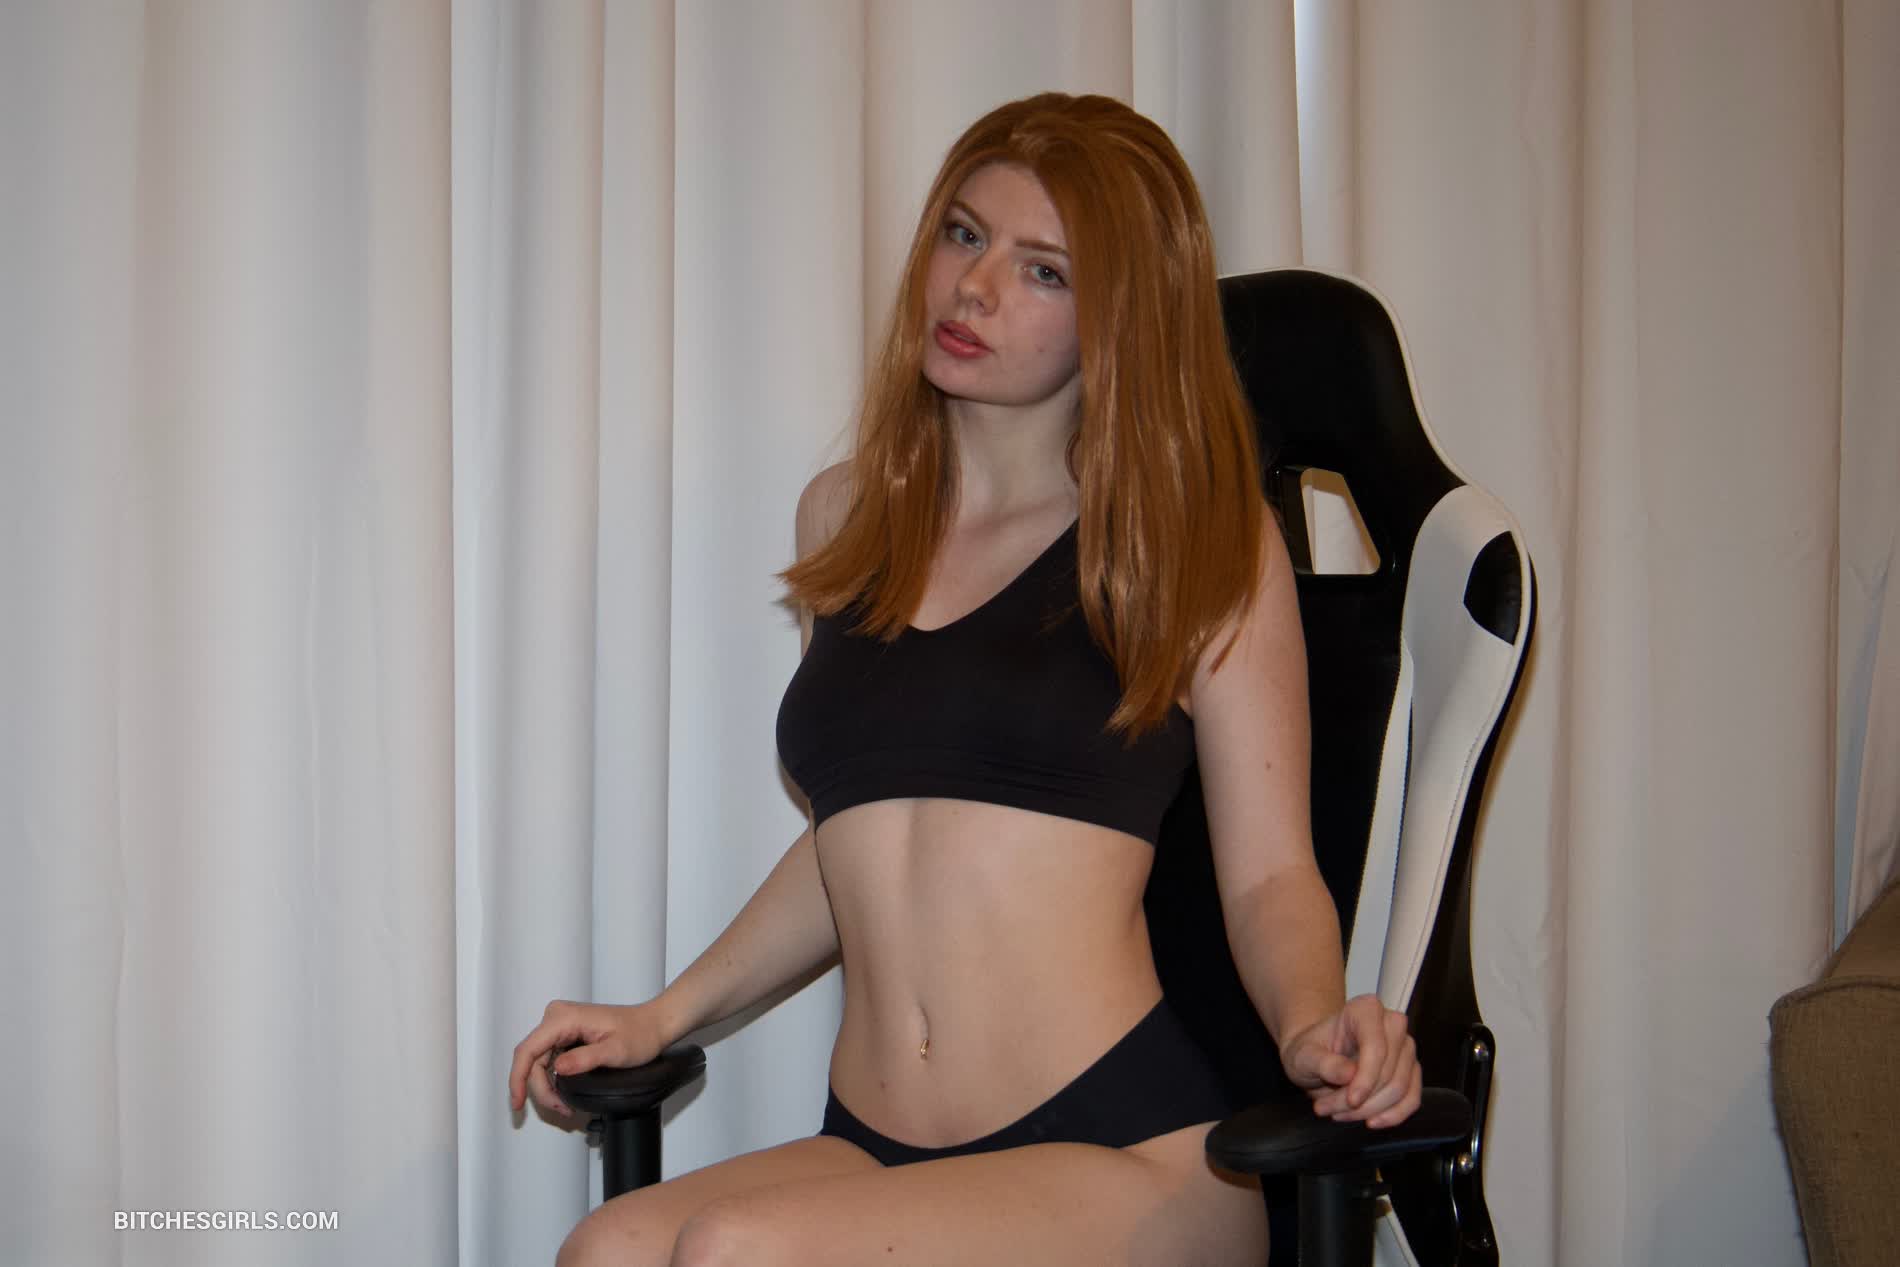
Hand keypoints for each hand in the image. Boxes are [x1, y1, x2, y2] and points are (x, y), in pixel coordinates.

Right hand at [507, 999, 670, 1122]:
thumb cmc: (639, 1034)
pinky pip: (548, 1058)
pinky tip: (563, 1094)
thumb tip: (557, 1068)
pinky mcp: (565, 1033)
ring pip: (538, 1061)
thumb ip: (586, 1059)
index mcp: (564, 1018)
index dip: (517, 1079)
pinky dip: (552, 1079)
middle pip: (531, 1059)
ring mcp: (560, 1024)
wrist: (653, 1024)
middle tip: (560, 1109)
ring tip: (564, 1106)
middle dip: (540, 1089)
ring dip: (546, 1086)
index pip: (528, 1050)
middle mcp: (557, 1017)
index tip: (517, 1103)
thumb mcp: (615, 1052)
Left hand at [1278, 994, 1420, 1128]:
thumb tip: (1349, 1074)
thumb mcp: (1303, 1056)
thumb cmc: (1309, 1051)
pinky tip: (1371, 1120)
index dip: (1366, 1079)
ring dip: (1370, 1109)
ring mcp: (1405, 1047)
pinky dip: (1392, 1115)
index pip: (1376, 1047)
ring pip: (1400, 1088)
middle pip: (1389, 1071)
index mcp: (1365, 1010)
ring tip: (1338, 1113)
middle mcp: (1391, 1024)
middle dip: (1361, 1099)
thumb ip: (1323, 1062)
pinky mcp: (1410, 1070)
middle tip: (1327, 1108)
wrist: (1315, 1058)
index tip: (1350, 1100)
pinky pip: (1412, 1098)